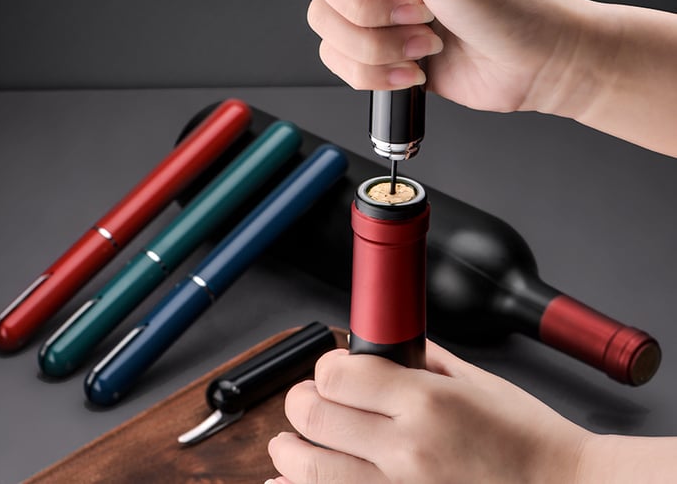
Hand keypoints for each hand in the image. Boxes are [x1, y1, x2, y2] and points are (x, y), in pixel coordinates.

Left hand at [266, 341, 588, 483]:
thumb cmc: (530, 441)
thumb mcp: (478, 381)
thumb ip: (424, 359)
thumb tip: (387, 347)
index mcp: (427, 401)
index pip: (336, 373)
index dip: (327, 365)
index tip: (333, 369)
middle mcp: (406, 450)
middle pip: (313, 417)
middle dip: (301, 402)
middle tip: (306, 400)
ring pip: (308, 470)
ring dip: (290, 451)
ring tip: (290, 443)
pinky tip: (288, 483)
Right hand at [303, 0, 588, 115]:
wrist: (533, 65)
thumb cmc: (507, 5)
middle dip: (370, 8)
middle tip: (420, 9)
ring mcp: (380, 4)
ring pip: (326, 22)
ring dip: (377, 45)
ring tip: (425, 42)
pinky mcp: (378, 44)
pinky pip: (337, 58)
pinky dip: (375, 72)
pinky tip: (413, 68)